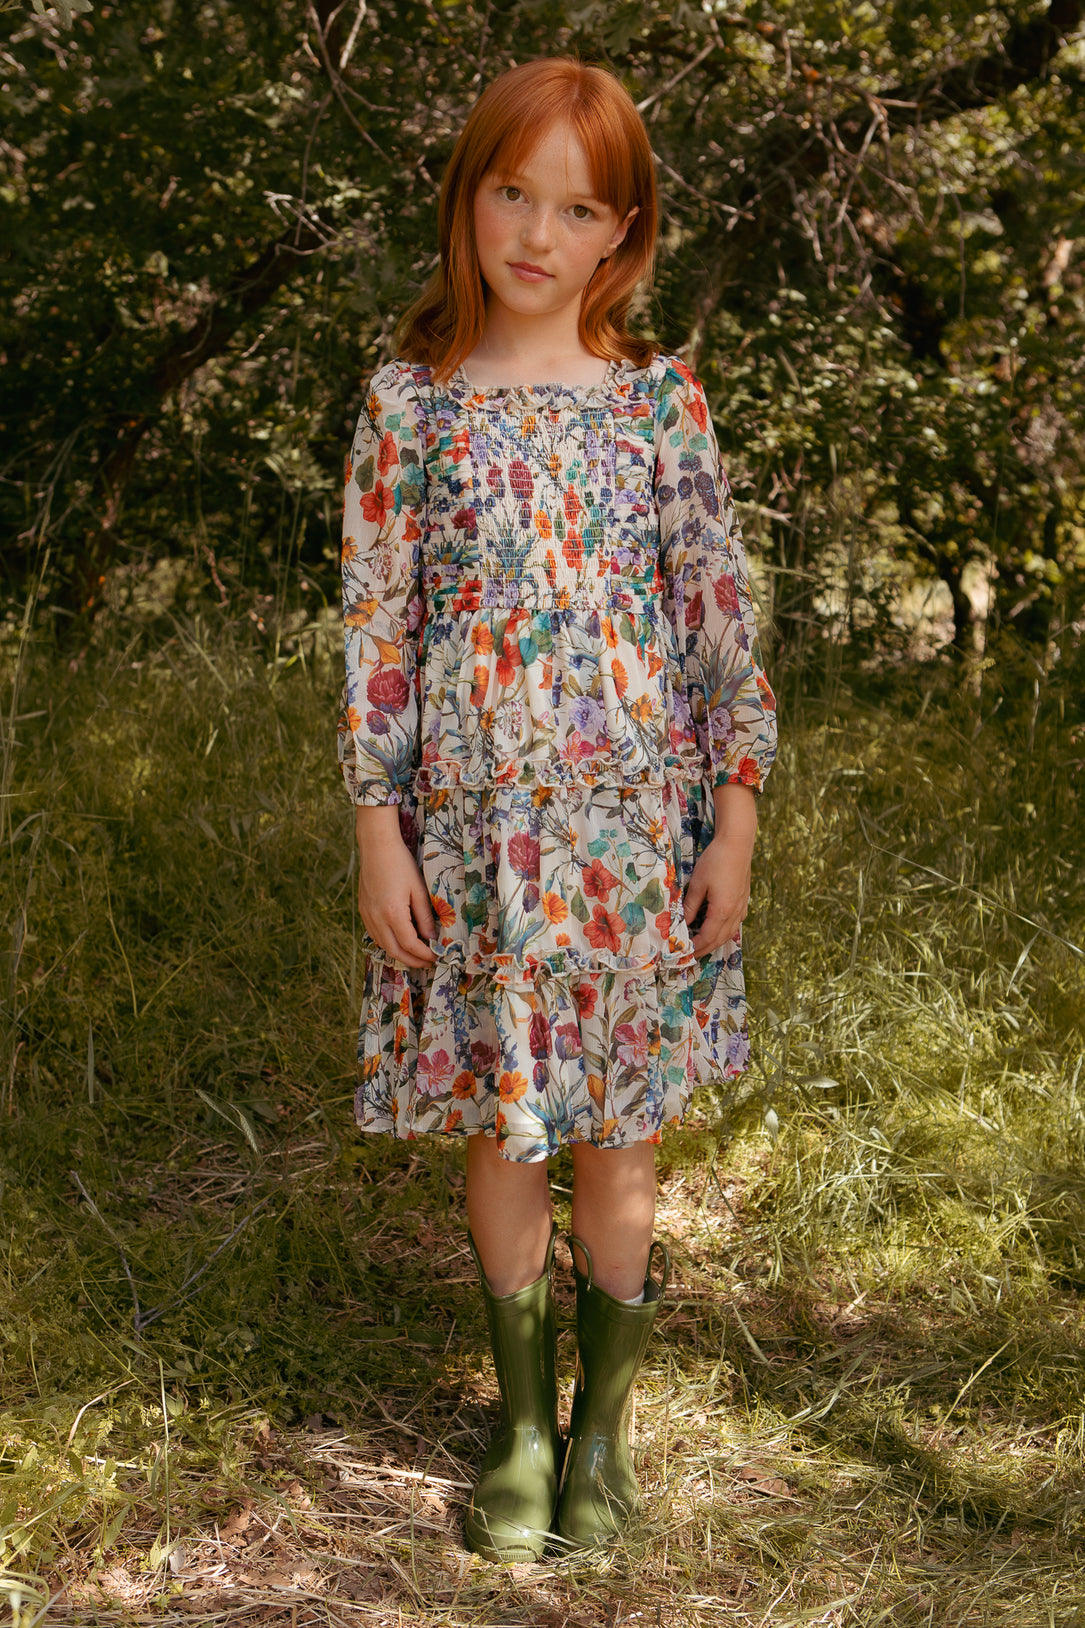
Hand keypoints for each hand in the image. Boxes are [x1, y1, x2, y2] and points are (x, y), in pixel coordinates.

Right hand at [356, 806, 436, 968]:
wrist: (376, 847)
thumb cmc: (400, 863)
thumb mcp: (418, 889)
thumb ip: (425, 916)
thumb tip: (431, 937)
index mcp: (392, 913)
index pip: (410, 945)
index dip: (423, 955)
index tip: (435, 957)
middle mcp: (376, 918)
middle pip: (394, 951)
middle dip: (412, 961)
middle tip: (427, 962)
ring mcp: (367, 915)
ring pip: (383, 945)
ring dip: (400, 953)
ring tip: (416, 954)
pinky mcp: (363, 910)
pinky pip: (375, 935)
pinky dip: (388, 942)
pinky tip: (399, 939)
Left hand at [683, 784, 756, 955]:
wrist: (738, 844)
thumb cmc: (716, 861)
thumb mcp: (698, 884)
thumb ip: (691, 905)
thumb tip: (683, 922)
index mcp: (722, 911)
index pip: (707, 937)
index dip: (695, 947)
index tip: (684, 954)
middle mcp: (735, 913)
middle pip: (719, 939)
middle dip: (705, 949)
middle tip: (692, 956)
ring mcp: (742, 907)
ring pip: (729, 933)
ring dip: (716, 942)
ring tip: (703, 946)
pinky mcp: (744, 900)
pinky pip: (735, 923)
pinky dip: (724, 931)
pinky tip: (718, 929)